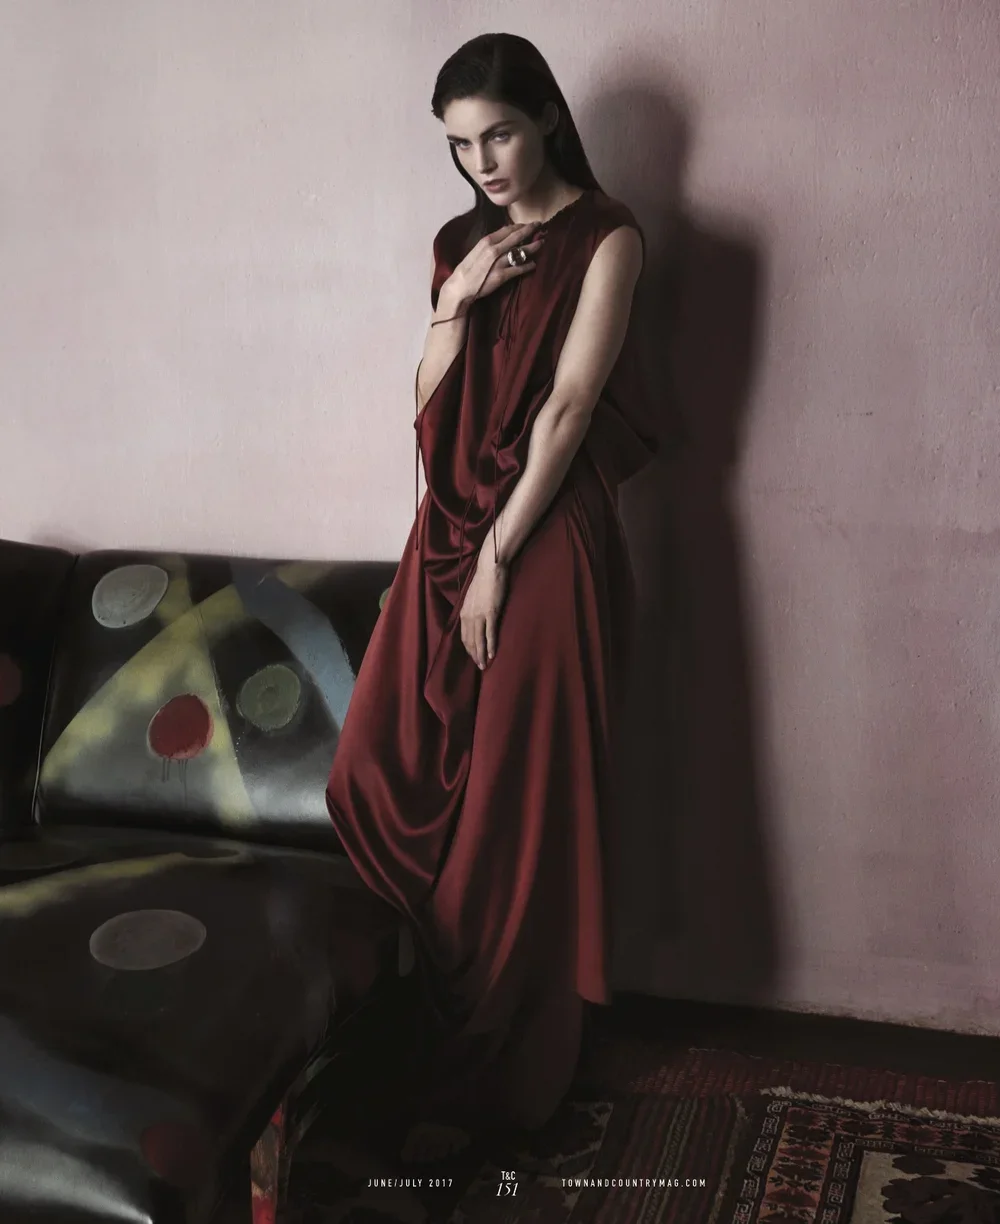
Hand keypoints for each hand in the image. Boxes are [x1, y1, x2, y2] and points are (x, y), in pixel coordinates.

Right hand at [449, 221, 544, 308]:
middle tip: (539, 225)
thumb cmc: (467, 269)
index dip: (519, 226)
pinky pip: (518, 269)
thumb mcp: (476, 251)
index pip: (507, 230)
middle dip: (529, 230)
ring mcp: (498, 263)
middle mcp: (494, 249)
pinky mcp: (502, 276)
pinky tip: (533, 264)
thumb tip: (501, 239)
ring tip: (541, 243)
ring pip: (520, 252)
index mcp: (486, 241)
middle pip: (516, 237)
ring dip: (532, 247)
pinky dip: (527, 266)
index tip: (527, 224)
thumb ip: (489, 245)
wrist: (460, 286)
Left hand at [459, 550, 508, 670]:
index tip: (474, 657)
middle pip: (470, 641)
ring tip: (484, 665)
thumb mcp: (473, 597)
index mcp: (463, 612)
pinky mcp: (491, 613)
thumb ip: (473, 609)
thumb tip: (476, 619)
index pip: (464, 636)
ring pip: (479, 640)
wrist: (490, 569)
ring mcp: (479, 615)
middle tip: (479, 666)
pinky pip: (490, 633)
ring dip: (481, 654)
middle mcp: (468, 616)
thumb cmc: (484, 581)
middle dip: (474, 655)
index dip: (469, 648)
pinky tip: (493, 654)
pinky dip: (491, 645)